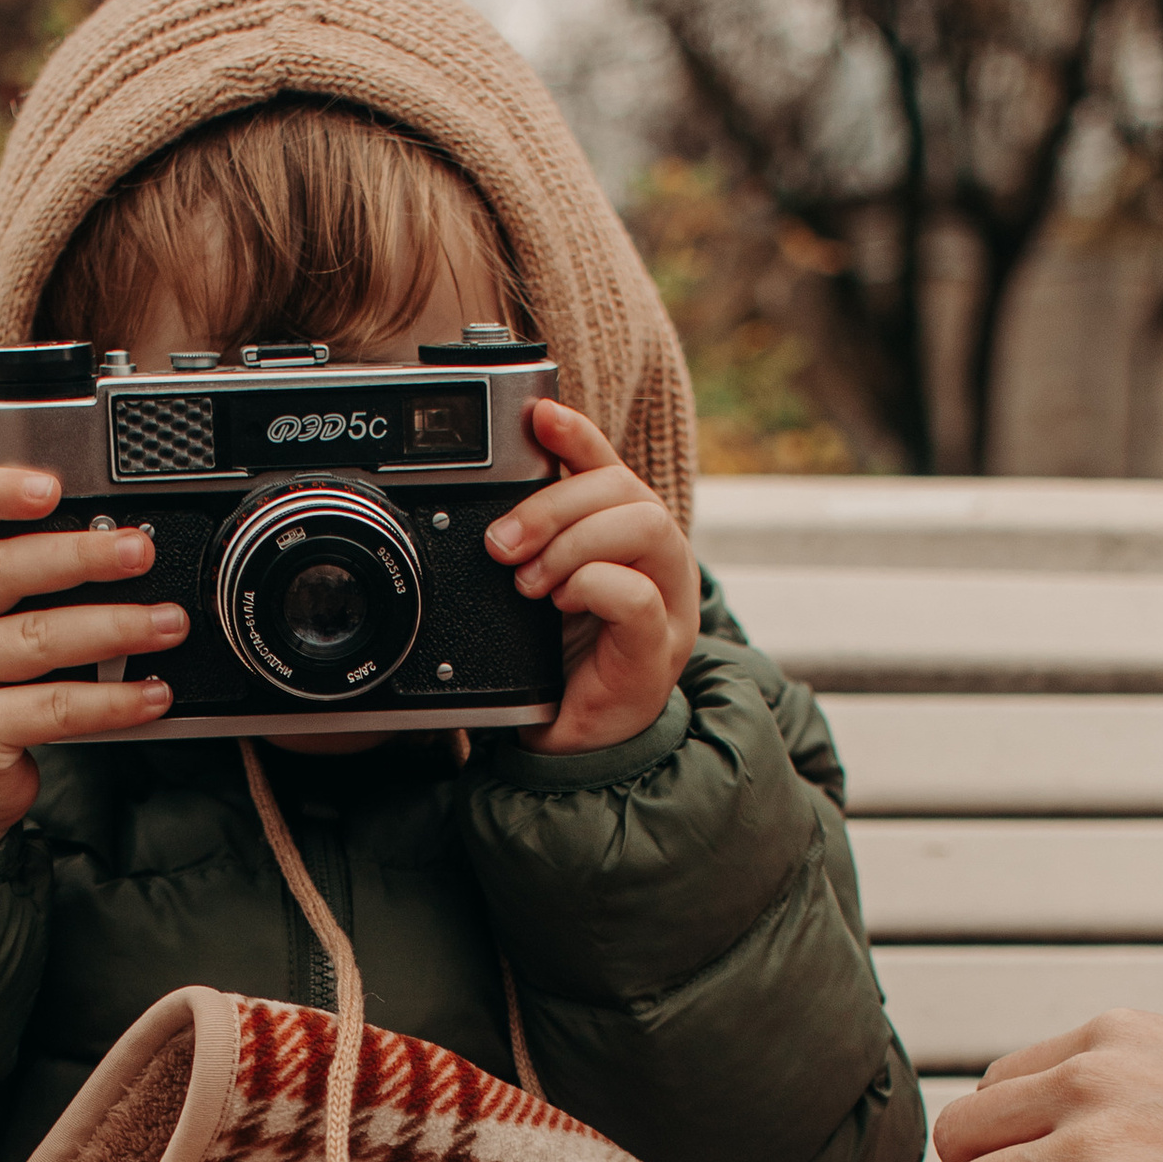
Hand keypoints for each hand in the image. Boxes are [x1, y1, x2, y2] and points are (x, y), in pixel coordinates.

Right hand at [0, 469, 183, 853]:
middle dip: (81, 556)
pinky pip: (55, 708)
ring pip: (37, 640)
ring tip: (169, 623)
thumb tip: (104, 540)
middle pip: (0, 572)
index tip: (53, 485)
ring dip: (116, 627)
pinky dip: (113, 700)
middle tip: (140, 551)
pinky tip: (153, 693)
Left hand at [484, 399, 697, 753]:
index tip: (537, 415)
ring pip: (644, 526)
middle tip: (502, 544)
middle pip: (626, 490)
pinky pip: (639, 595)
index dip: (578, 435)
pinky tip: (560, 604)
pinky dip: (592, 587)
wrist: (571, 746)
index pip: (613, 467)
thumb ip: (534, 547)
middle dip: (555, 504)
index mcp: (631, 542)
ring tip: (530, 581)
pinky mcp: (659, 649)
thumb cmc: (559, 668)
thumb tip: (492, 507)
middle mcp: (662, 563)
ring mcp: (671, 605)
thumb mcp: (539, 590)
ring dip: (573, 542)